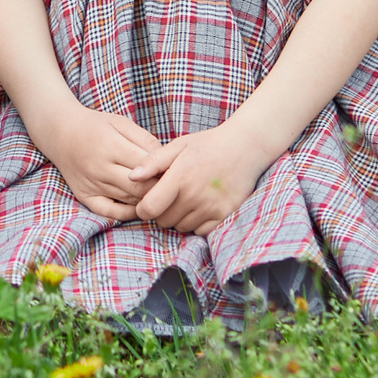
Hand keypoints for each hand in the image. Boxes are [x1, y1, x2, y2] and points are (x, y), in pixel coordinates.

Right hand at [28, 104, 161, 218]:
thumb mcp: (121, 123)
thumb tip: (167, 162)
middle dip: (159, 189)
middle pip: (139, 188)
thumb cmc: (95, 125)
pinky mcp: (84, 195)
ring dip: (146, 200)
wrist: (60, 132)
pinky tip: (138, 206)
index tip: (177, 172)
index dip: (165, 172)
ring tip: (159, 195)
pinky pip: (109, 212)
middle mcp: (99, 167)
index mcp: (111, 146)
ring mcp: (91, 184)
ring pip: (128, 201)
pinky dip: (126, 213)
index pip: (147, 167)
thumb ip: (145, 140)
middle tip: (171, 187)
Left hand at [130, 121, 273, 233]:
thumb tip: (131, 177)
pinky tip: (200, 208)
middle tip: (170, 198)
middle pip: (164, 221)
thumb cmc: (208, 145)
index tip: (147, 202)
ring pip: (181, 227)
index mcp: (179, 177)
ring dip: (179, 218)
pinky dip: (197, 224)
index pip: (149, 208)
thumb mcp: (178, 146)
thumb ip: (153, 162)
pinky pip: (201, 232)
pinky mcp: (225, 216)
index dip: (143, 209)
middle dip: (161, 212)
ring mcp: (212, 207)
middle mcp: (195, 195)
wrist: (245, 148)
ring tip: (187, 200)